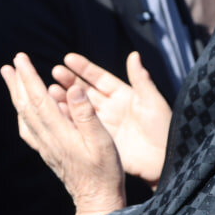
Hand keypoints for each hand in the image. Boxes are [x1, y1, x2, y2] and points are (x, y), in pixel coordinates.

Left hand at [1, 53, 125, 214]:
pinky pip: (29, 130)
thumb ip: (86, 114)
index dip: (28, 76)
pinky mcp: (48, 153)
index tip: (20, 59)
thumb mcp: (103, 140)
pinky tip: (25, 110)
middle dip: (17, 83)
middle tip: (9, 64)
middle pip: (26, 106)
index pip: (38, 98)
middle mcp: (47, 138)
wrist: (97, 201)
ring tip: (12, 81)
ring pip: (25, 117)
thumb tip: (73, 89)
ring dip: (17, 96)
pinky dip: (23, 113)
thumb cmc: (104, 172)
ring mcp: (45, 147)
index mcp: (59, 132)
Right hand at [52, 52, 169, 187]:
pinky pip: (80, 128)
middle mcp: (110, 108)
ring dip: (65, 100)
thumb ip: (141, 79)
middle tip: (54, 73)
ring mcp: (103, 124)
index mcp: (122, 95)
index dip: (83, 68)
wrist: (163, 160)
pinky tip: (54, 113)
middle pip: (85, 91)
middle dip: (69, 82)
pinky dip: (68, 120)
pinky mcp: (99, 140)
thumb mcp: (152, 101)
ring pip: (79, 108)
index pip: (99, 78)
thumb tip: (134, 55)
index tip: (67, 59)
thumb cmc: (163, 128)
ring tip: (50, 91)